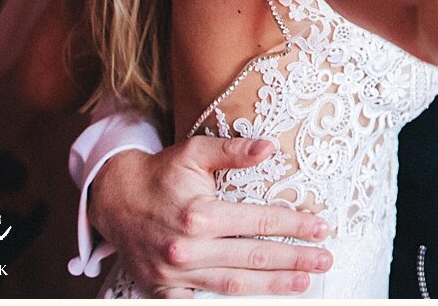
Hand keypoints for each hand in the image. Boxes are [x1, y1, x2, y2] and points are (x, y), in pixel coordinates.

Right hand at [89, 138, 334, 294]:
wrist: (113, 199)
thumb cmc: (160, 172)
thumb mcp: (194, 152)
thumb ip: (233, 151)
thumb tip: (270, 147)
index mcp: (199, 214)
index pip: (259, 221)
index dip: (293, 225)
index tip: (321, 228)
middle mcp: (187, 248)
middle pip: (253, 257)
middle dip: (294, 260)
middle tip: (324, 260)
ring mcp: (175, 274)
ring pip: (233, 285)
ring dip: (272, 286)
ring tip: (304, 284)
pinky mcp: (163, 290)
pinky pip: (197, 305)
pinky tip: (255, 304)